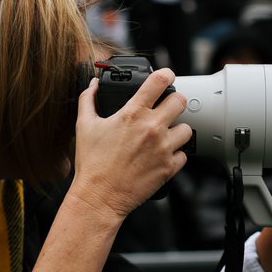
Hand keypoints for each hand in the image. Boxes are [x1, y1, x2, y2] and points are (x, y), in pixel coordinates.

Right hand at [70, 68, 190, 221]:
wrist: (99, 196)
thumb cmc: (92, 163)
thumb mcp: (84, 126)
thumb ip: (88, 100)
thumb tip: (93, 85)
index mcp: (132, 113)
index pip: (159, 81)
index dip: (165, 74)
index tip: (165, 77)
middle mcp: (152, 128)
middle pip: (181, 101)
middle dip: (174, 102)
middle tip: (166, 109)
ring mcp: (163, 148)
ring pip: (187, 128)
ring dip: (177, 130)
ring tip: (164, 135)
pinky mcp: (168, 167)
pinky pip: (184, 155)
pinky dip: (175, 154)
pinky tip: (162, 156)